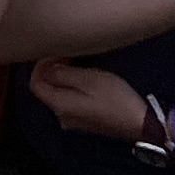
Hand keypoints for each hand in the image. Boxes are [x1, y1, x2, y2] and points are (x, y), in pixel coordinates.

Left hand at [29, 59, 149, 140]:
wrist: (139, 123)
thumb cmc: (114, 98)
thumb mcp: (88, 79)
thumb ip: (62, 74)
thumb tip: (46, 68)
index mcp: (59, 105)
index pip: (35, 84)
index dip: (40, 65)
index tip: (54, 51)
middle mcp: (61, 116)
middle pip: (46, 89)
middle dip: (51, 69)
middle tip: (66, 53)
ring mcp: (74, 120)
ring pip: (59, 93)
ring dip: (62, 76)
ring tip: (76, 61)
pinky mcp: (86, 120)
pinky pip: (70, 99)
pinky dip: (72, 85)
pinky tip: (85, 77)